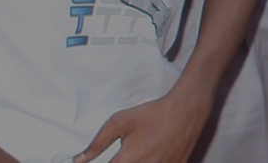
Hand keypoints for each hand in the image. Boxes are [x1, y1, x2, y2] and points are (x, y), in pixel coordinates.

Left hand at [74, 91, 210, 162]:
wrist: (186, 110)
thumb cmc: (152, 113)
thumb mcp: (120, 121)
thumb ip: (98, 142)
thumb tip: (80, 159)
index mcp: (128, 161)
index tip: (100, 160)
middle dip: (121, 162)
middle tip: (124, 155)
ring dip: (137, 162)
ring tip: (138, 154)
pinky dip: (152, 162)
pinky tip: (153, 153)